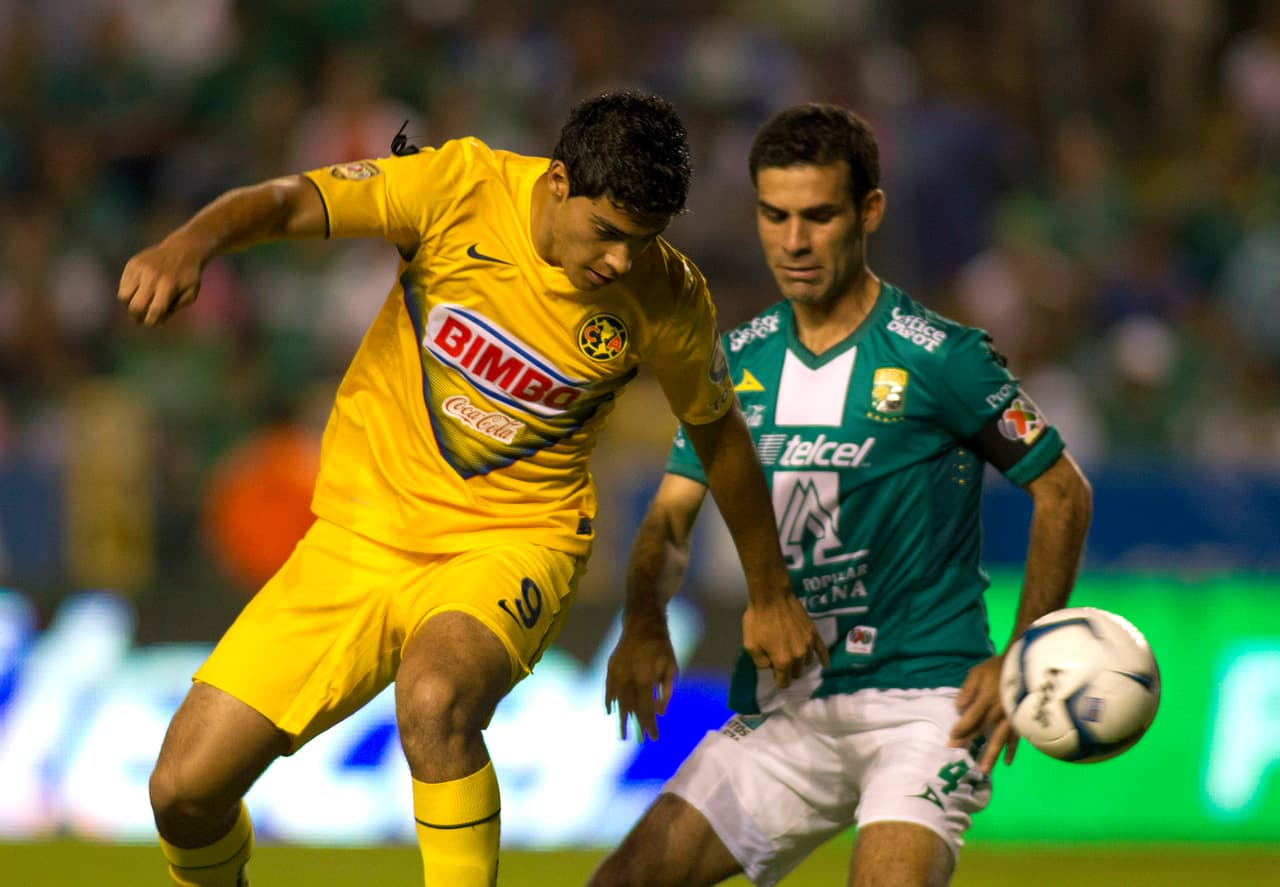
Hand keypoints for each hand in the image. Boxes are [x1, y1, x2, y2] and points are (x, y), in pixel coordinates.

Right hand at [117, 233, 206, 325]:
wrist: (182, 250)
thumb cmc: (187, 277)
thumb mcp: (190, 294)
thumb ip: (174, 309)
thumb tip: (156, 320)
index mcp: (168, 285)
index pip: (154, 311)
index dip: (152, 322)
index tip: (153, 322)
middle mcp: (152, 276)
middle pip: (135, 306)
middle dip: (137, 317)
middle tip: (140, 319)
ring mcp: (140, 268)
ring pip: (124, 297)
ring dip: (130, 305)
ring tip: (139, 304)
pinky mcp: (132, 264)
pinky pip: (122, 285)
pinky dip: (128, 293)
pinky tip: (139, 291)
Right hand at [604, 616, 677, 740]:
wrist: (642, 624)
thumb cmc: (662, 647)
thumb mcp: (671, 668)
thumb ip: (666, 692)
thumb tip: (661, 713)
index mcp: (644, 679)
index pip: (646, 709)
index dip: (650, 725)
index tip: (653, 738)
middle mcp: (627, 679)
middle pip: (631, 709)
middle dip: (635, 726)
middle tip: (638, 741)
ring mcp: (617, 673)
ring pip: (618, 701)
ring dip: (621, 719)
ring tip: (622, 734)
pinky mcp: (611, 668)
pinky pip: (608, 689)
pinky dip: (609, 701)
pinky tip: (610, 712)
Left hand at [742, 595, 828, 689]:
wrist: (771, 597)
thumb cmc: (758, 620)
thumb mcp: (750, 645)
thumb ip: (760, 662)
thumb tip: (770, 667)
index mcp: (782, 661)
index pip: (784, 682)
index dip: (778, 679)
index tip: (774, 673)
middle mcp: (798, 656)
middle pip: (796, 672)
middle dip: (788, 670)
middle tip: (778, 658)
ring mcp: (808, 644)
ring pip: (806, 662)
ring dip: (799, 661)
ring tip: (790, 651)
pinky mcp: (813, 633)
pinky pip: (822, 650)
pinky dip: (824, 658)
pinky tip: (826, 664)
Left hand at [949, 655, 1017, 772]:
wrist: (1024, 664)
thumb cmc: (998, 667)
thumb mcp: (978, 672)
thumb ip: (968, 689)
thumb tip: (958, 707)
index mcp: (986, 700)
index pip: (970, 719)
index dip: (960, 729)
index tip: (950, 737)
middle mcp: (998, 712)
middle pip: (982, 731)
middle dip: (969, 743)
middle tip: (958, 756)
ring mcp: (1011, 718)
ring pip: (999, 740)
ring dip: (991, 755)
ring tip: (984, 770)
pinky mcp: (1021, 721)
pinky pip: (1016, 738)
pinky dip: (1012, 750)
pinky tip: (1007, 762)